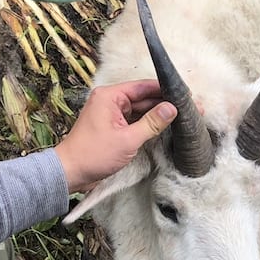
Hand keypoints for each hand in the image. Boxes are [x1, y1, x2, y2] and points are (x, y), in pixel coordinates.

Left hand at [55, 80, 176, 192]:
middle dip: (165, 103)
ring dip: (157, 114)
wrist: (71, 172)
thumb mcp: (128, 139)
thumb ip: (152, 123)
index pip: (143, 87)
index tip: (185, 94)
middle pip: (144, 97)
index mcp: (110, 96)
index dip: (165, 90)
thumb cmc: (93, 155)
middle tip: (189, 108)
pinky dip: (147, 123)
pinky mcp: (112, 126)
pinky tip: (164, 125)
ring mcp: (111, 113)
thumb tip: (172, 108)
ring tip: (181, 116)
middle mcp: (110, 100)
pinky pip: (134, 119)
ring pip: (140, 109)